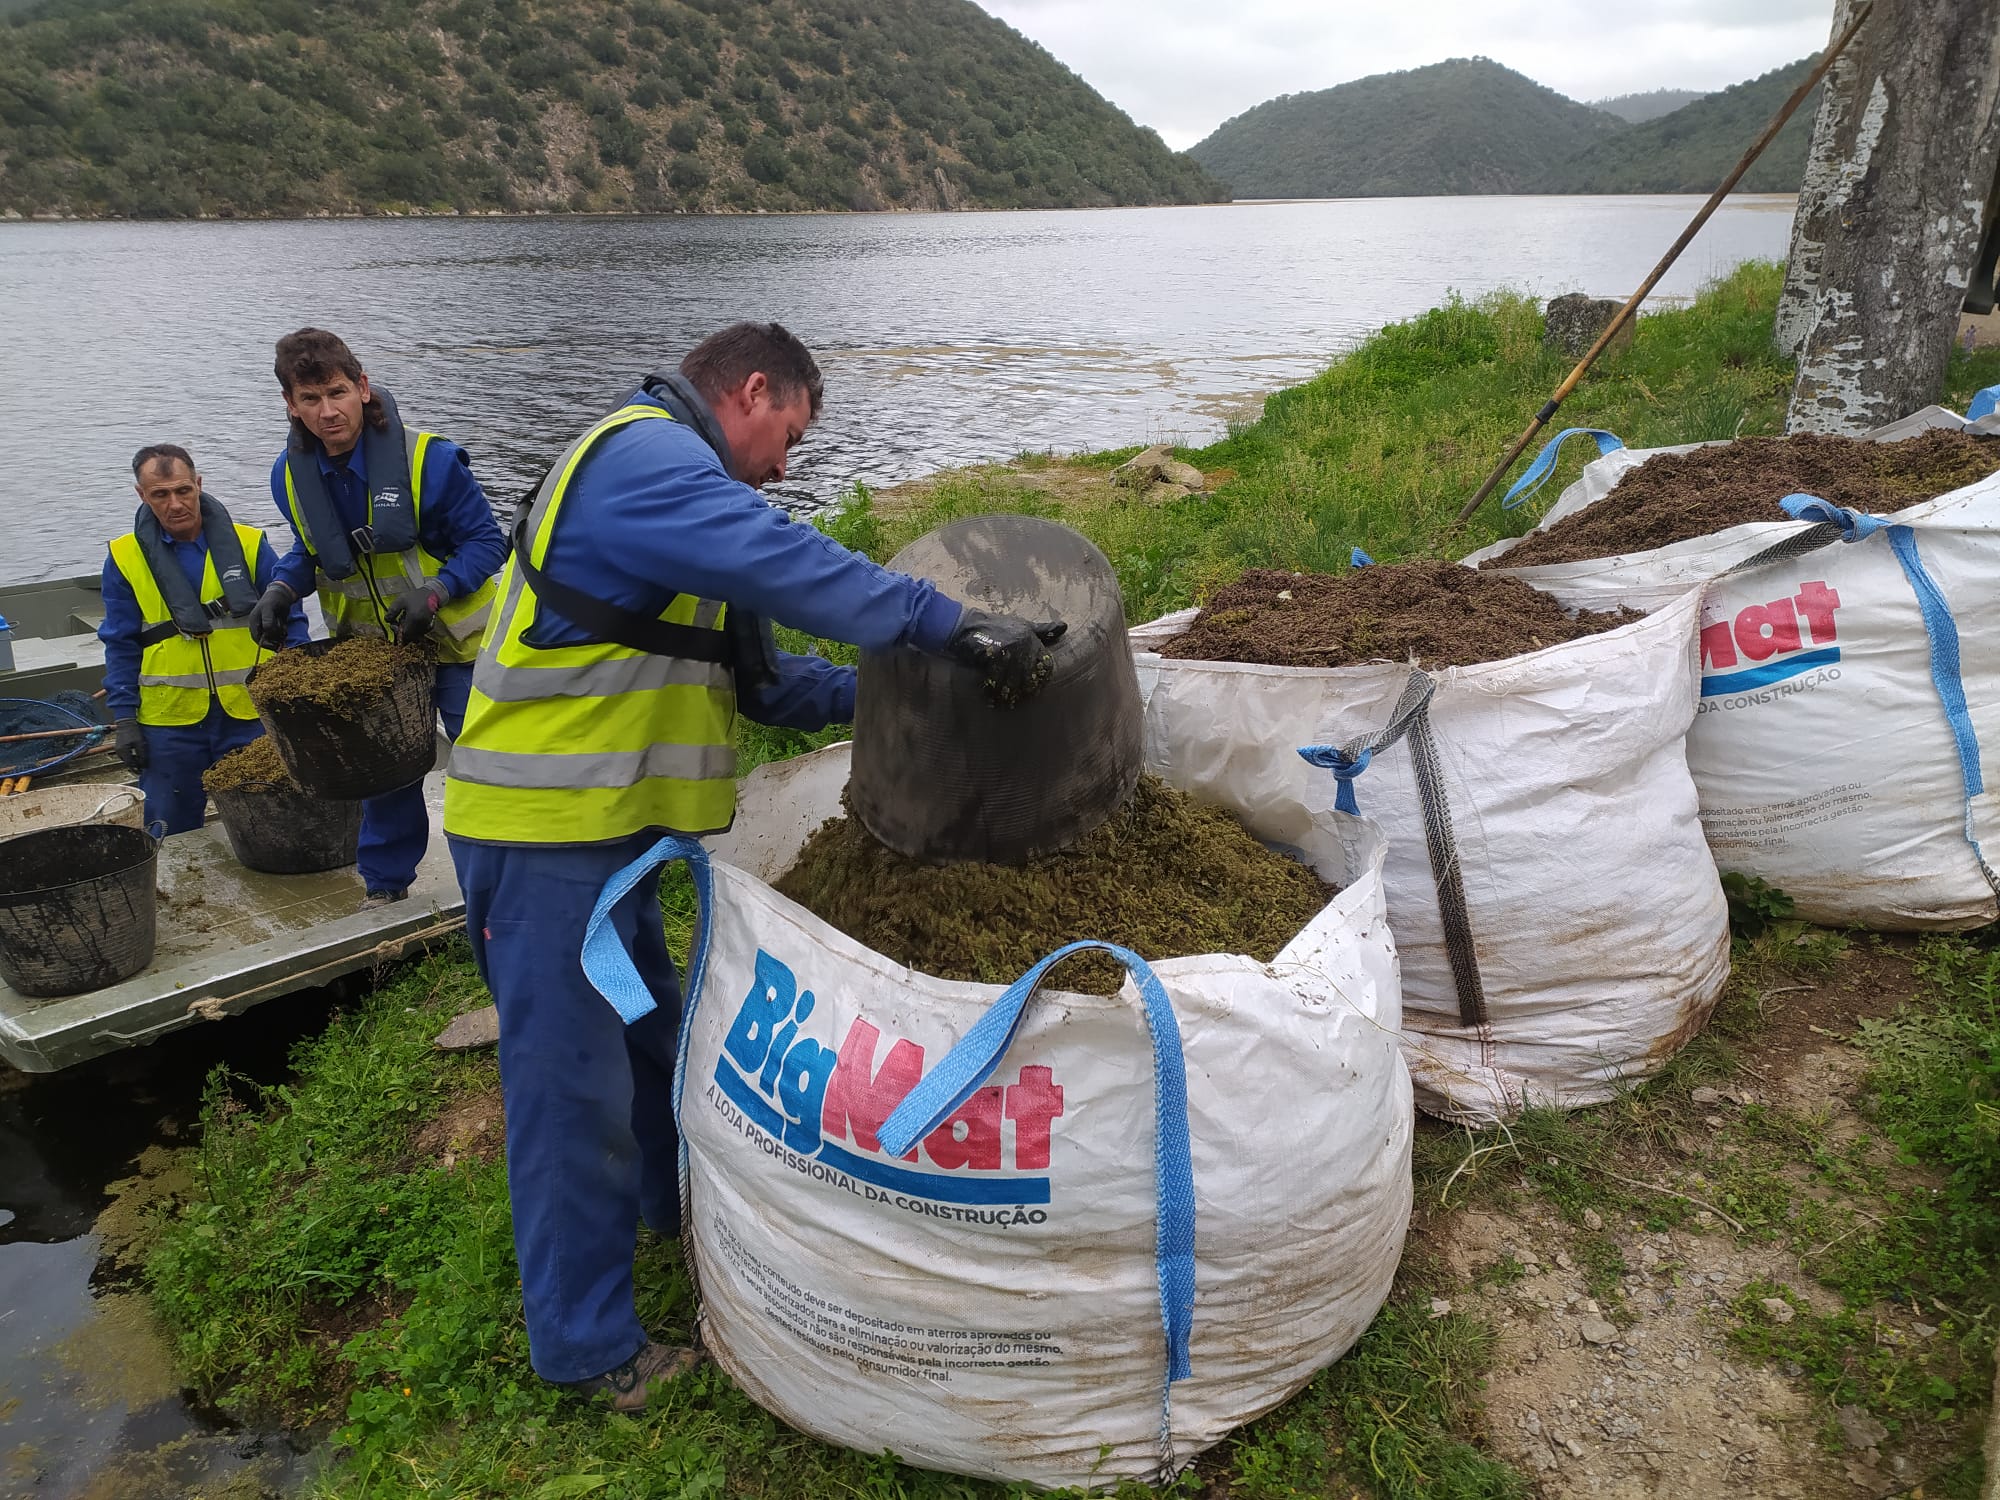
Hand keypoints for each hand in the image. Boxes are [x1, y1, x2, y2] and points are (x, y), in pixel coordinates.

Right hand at [114, 717, 145, 771]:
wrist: (125, 723)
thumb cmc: (133, 732)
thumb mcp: (140, 744)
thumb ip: (142, 754)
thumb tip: (144, 764)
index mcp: (123, 751)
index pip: (130, 764)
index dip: (136, 768)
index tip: (141, 772)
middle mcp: (119, 751)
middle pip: (127, 762)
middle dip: (134, 766)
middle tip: (142, 768)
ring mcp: (117, 749)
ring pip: (125, 759)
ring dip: (132, 762)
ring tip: (140, 762)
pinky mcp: (118, 746)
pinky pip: (124, 755)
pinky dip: (130, 757)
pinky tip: (136, 756)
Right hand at [246, 582, 296, 650]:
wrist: (282, 594)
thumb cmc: (273, 599)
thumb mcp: (269, 608)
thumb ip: (267, 620)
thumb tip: (267, 632)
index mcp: (254, 622)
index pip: (257, 638)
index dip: (265, 644)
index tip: (275, 646)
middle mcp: (259, 626)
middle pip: (265, 640)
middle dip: (274, 641)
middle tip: (282, 640)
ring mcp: (267, 626)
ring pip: (273, 638)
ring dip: (279, 638)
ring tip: (284, 632)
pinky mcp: (275, 626)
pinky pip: (279, 635)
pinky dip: (283, 635)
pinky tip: (285, 629)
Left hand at [385, 588, 443, 643]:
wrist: (432, 594)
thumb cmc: (415, 597)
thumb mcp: (401, 601)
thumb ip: (392, 611)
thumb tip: (387, 620)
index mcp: (413, 619)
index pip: (404, 633)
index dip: (397, 631)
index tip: (393, 624)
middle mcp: (421, 625)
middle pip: (410, 637)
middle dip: (402, 632)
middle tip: (399, 623)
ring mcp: (426, 627)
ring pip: (416, 636)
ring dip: (409, 632)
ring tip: (405, 622)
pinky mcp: (430, 626)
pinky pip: (421, 633)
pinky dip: (415, 631)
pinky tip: (413, 623)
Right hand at [945, 608, 1067, 704]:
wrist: (965, 625)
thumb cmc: (994, 626)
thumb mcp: (1021, 625)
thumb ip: (1042, 630)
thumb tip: (1064, 627)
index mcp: (1032, 637)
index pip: (1044, 664)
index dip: (1040, 681)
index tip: (1033, 691)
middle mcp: (1024, 642)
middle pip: (1029, 675)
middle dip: (1023, 690)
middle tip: (1016, 702)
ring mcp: (1010, 648)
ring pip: (1013, 679)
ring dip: (1008, 694)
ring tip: (1003, 703)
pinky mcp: (994, 654)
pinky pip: (997, 678)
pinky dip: (993, 690)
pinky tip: (990, 697)